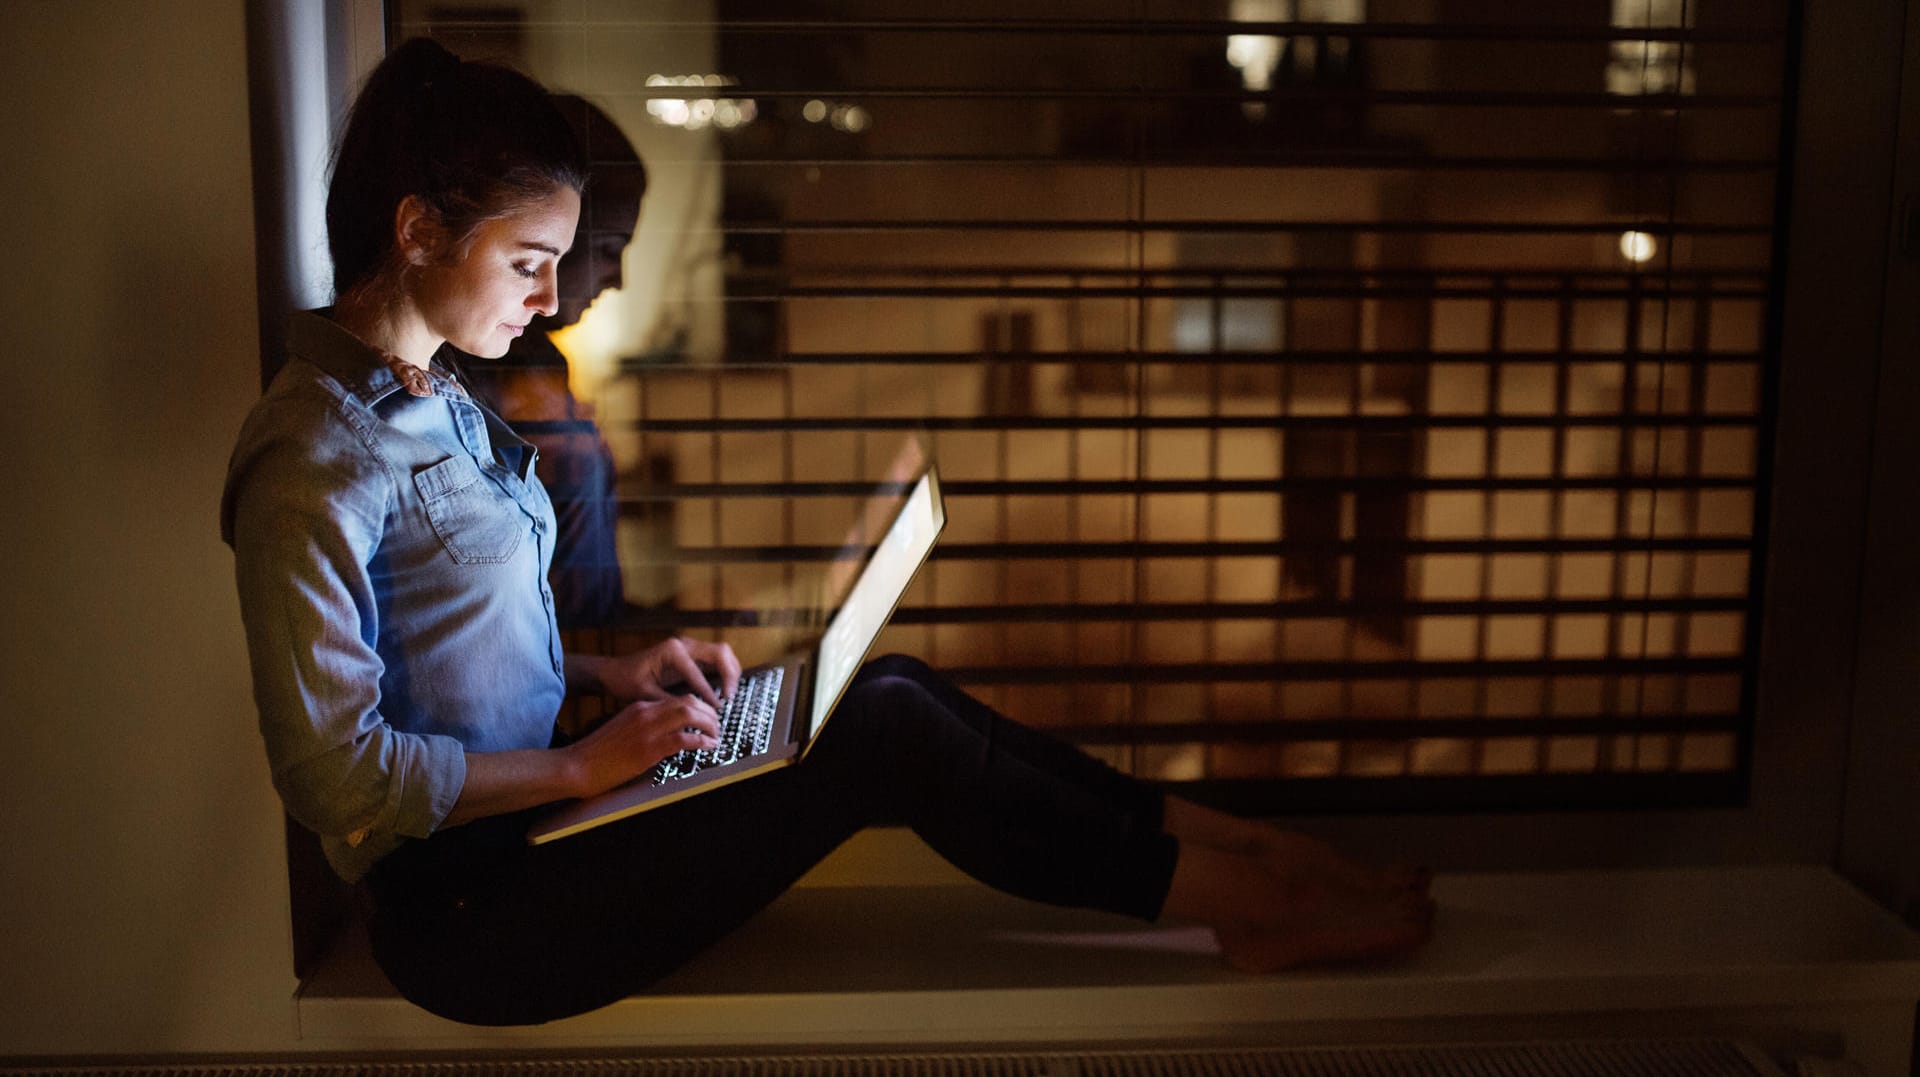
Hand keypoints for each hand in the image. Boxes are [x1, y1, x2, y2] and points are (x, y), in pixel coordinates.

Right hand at [565, 695, 721, 796]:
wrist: (576, 765)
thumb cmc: (597, 754)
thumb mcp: (623, 730)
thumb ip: (644, 727)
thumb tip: (668, 734)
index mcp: (639, 707)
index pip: (677, 698)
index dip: (698, 706)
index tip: (707, 717)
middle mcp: (645, 713)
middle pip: (688, 701)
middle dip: (709, 712)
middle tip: (717, 725)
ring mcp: (647, 730)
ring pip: (689, 714)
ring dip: (709, 724)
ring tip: (716, 734)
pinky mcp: (648, 749)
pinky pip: (683, 738)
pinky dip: (701, 740)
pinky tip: (708, 745)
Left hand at [597, 636, 741, 707]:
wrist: (615, 671)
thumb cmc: (626, 681)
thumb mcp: (645, 694)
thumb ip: (669, 701)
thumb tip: (692, 713)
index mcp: (672, 651)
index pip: (698, 673)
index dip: (709, 693)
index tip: (716, 709)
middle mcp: (683, 643)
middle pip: (720, 653)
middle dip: (729, 676)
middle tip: (729, 697)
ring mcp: (689, 645)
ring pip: (722, 652)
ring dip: (730, 671)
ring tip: (729, 693)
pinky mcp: (691, 652)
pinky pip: (716, 656)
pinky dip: (725, 670)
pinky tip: (725, 687)